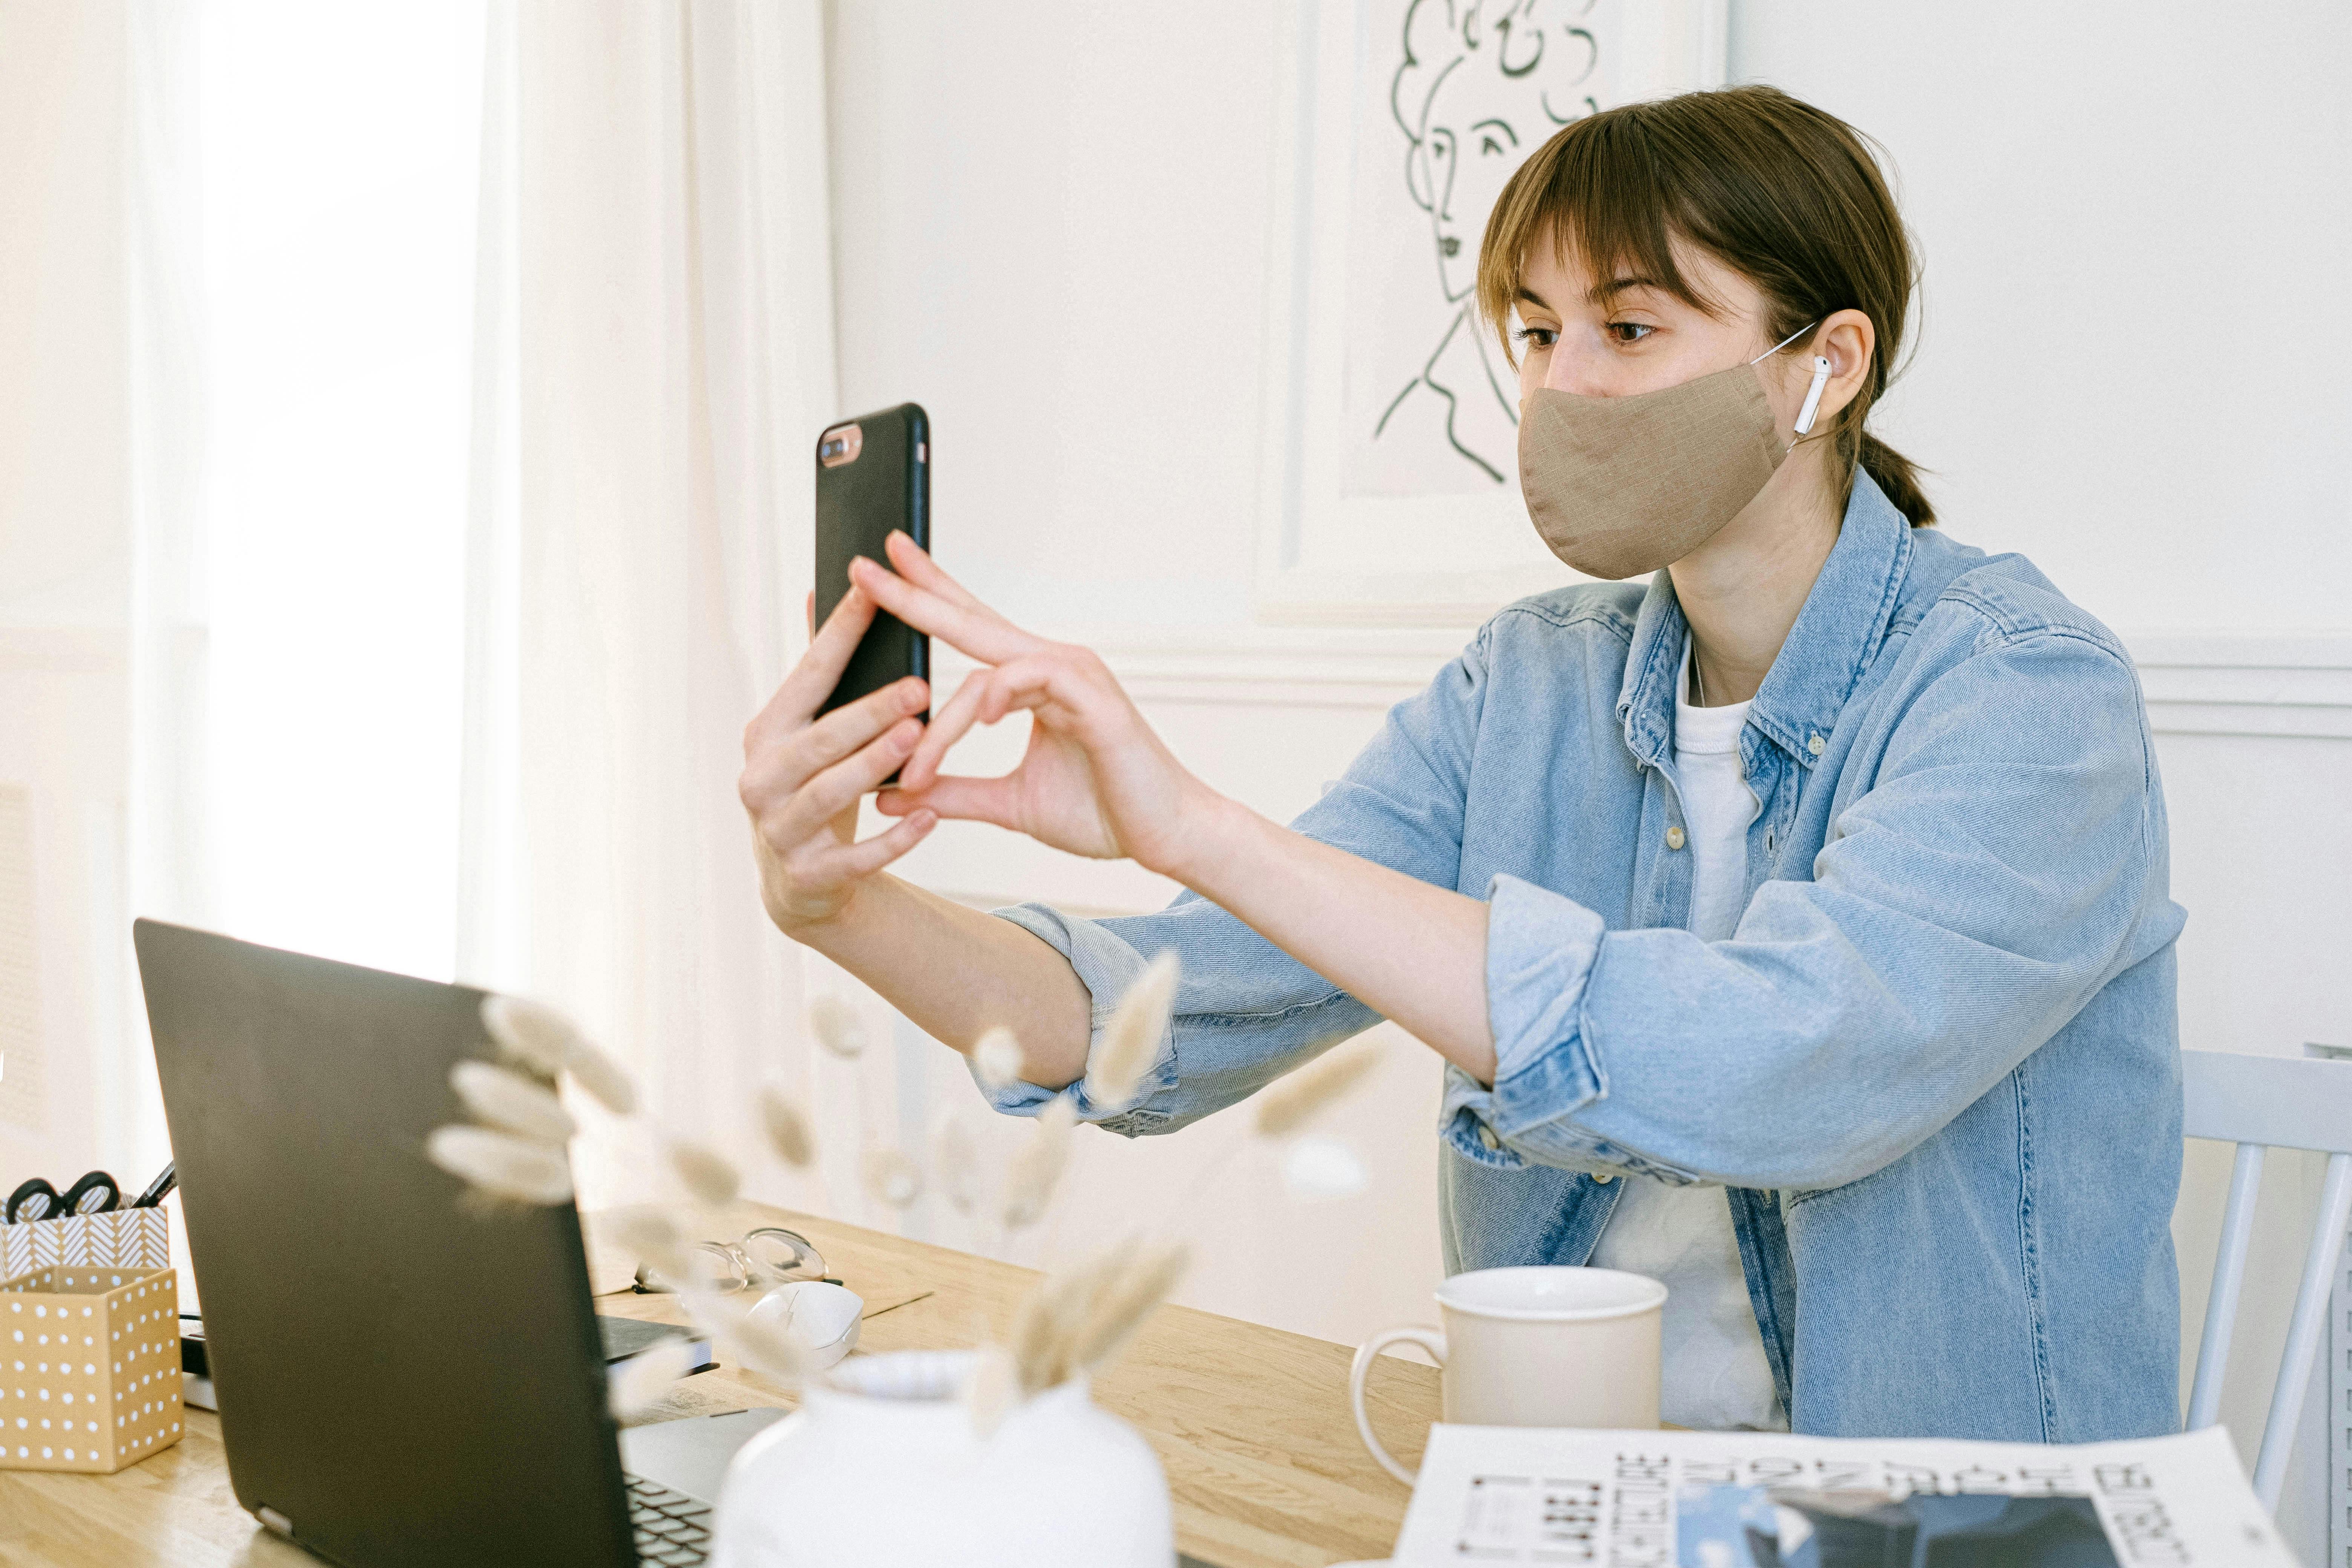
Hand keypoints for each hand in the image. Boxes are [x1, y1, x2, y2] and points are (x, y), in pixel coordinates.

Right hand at [738, 584, 939, 932]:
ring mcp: (779, 829)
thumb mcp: (808, 732)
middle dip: (869, 711)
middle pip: (821, 739)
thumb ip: (818, 671)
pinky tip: (930, 815)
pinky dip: (895, 838)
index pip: (807, 676)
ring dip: (876, 765)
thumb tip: (820, 590)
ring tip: (920, 739)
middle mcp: (761, 777)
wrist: (801, 881)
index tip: (873, 591)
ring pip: (831, 792)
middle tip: (920, 686)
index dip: (839, 635)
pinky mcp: (807, 875)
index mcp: (767, 732)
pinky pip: (857, 856)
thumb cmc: (815, 785)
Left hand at [853, 533, 1221, 874]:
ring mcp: (1075, 676)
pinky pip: (1033, 680)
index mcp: (1034, 681)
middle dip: (917, 592)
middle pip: (973, 619)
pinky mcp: (1095, 698)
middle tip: (865, 565)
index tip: (879, 570)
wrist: (1164, 836)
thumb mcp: (1008, 804)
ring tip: (910, 746)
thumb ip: (951, 792)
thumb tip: (889, 793)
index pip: (971, 627)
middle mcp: (1053, 665)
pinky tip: (979, 713)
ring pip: (990, 667)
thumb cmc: (1102, 812)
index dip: (928, 595)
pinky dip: (1000, 695)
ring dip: (942, 710)